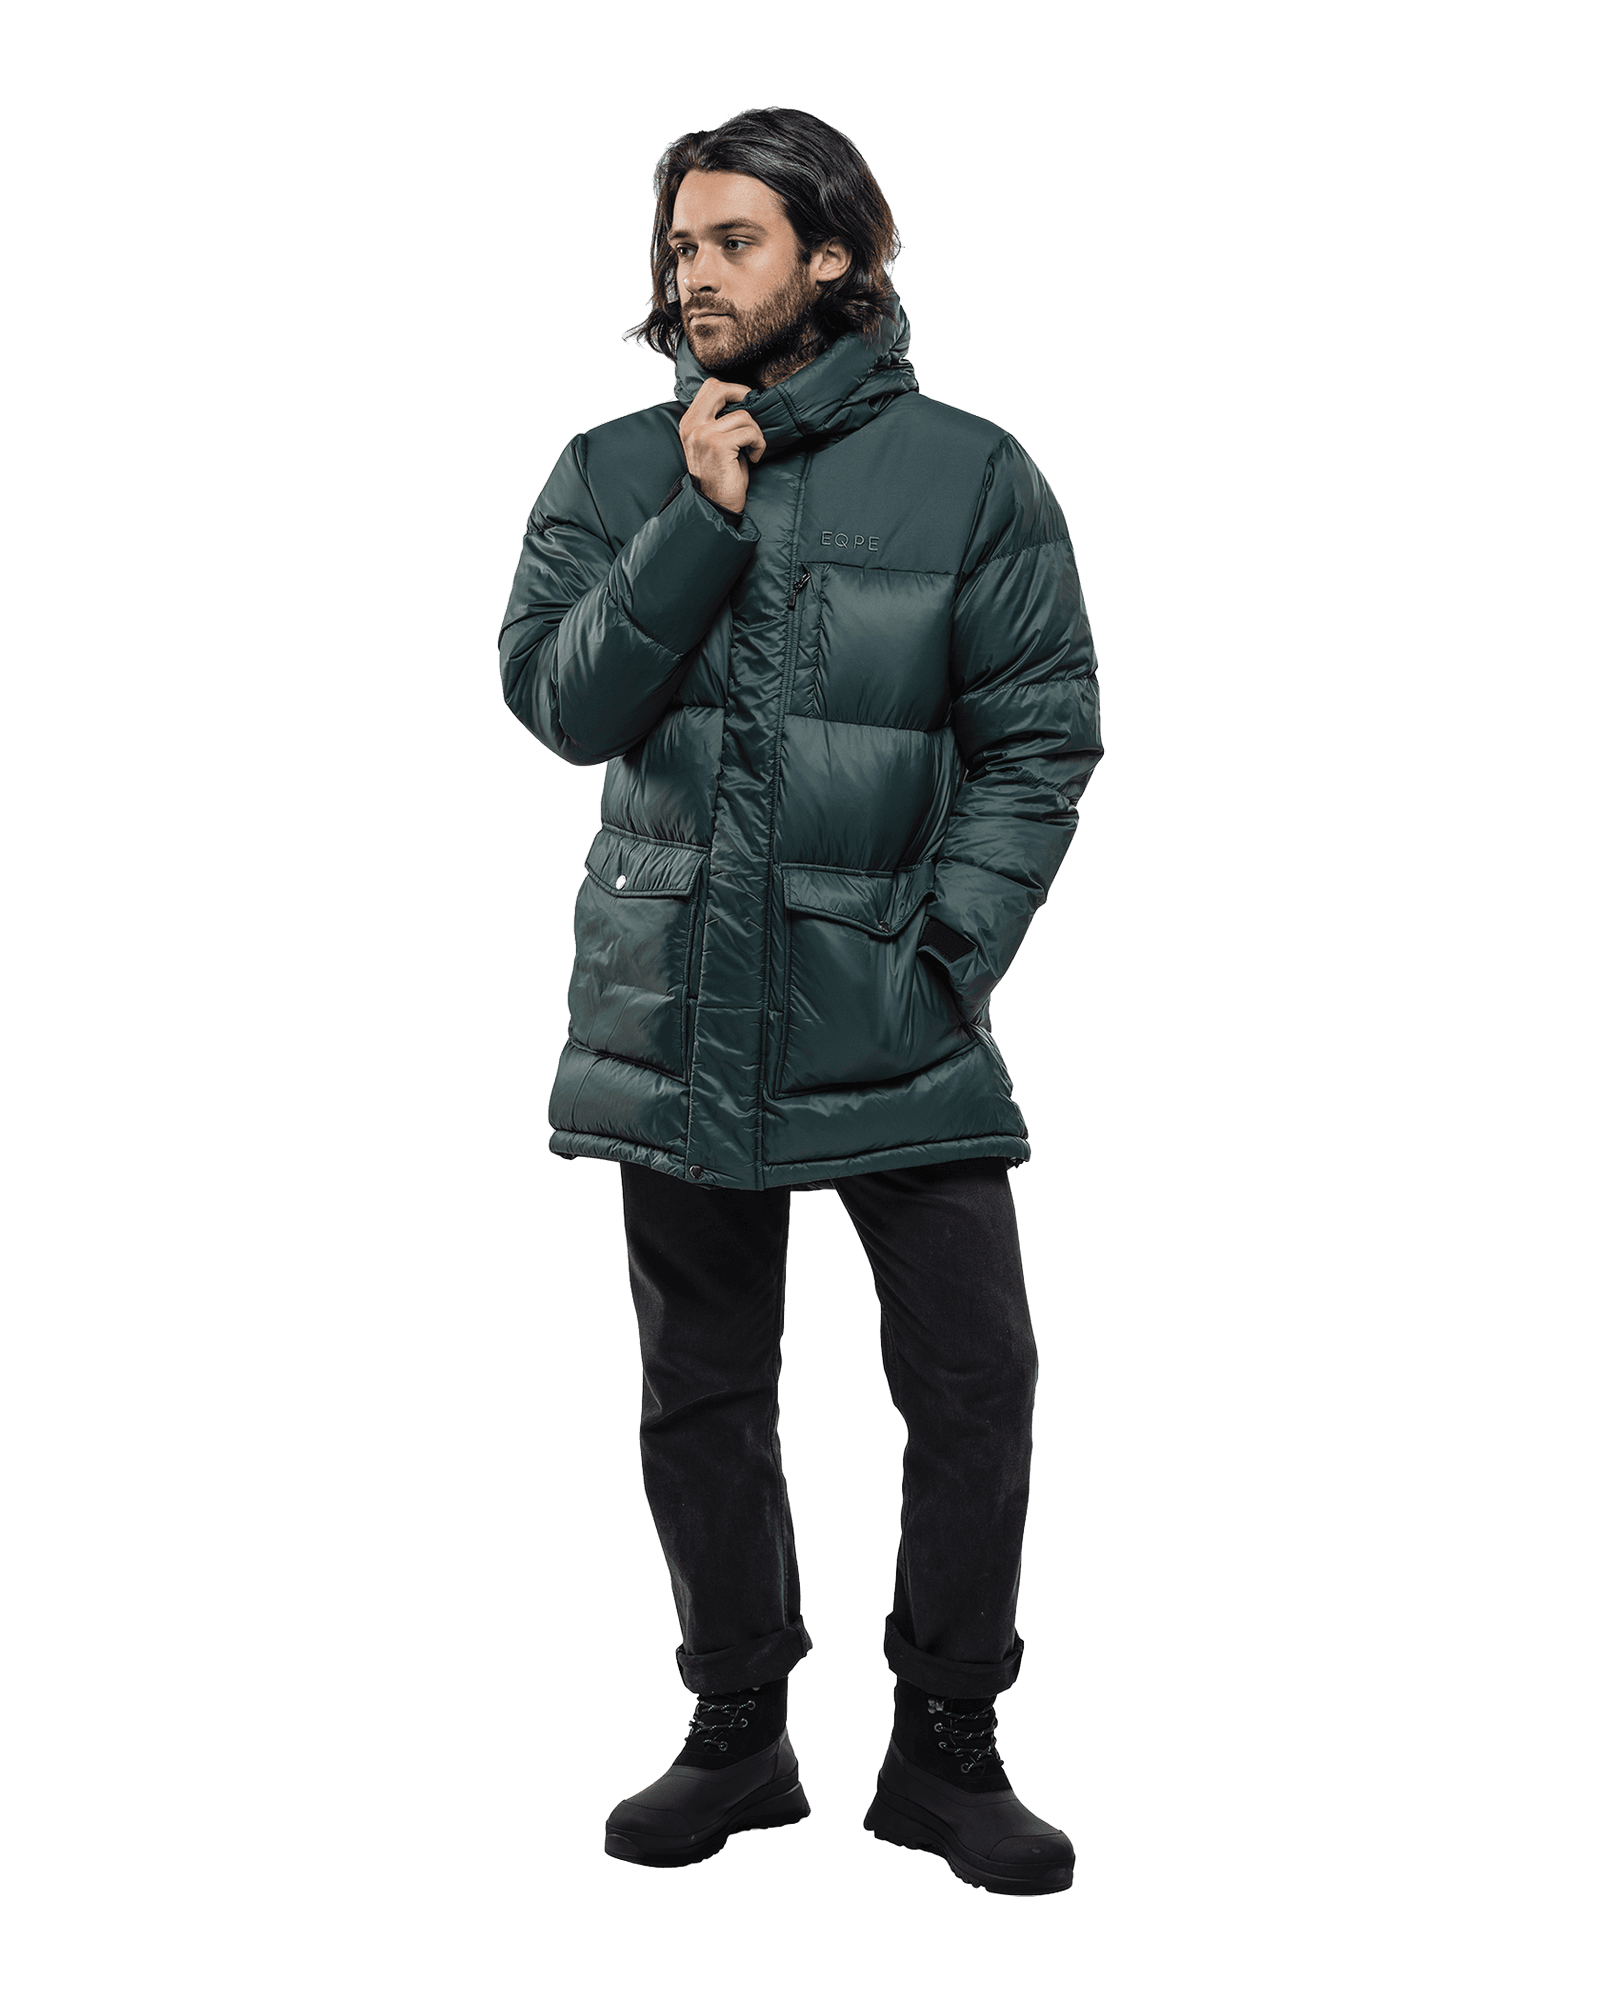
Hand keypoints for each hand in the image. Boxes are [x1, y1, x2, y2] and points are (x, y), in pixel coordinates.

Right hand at [678, 377, 765, 513]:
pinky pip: (749, 432)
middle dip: (743, 394)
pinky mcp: (719, 446)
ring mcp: (704, 435)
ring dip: (756, 432)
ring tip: (753, 449)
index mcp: (689, 423)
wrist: (715, 505)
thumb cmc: (720, 476)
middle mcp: (692, 426)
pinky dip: (758, 444)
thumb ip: (719, 420)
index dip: (732, 389)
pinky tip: (754, 457)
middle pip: (719, 388)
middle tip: (755, 410)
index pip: (709, 387)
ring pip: (742, 415)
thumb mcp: (713, 442)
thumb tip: (743, 400)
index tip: (745, 401)